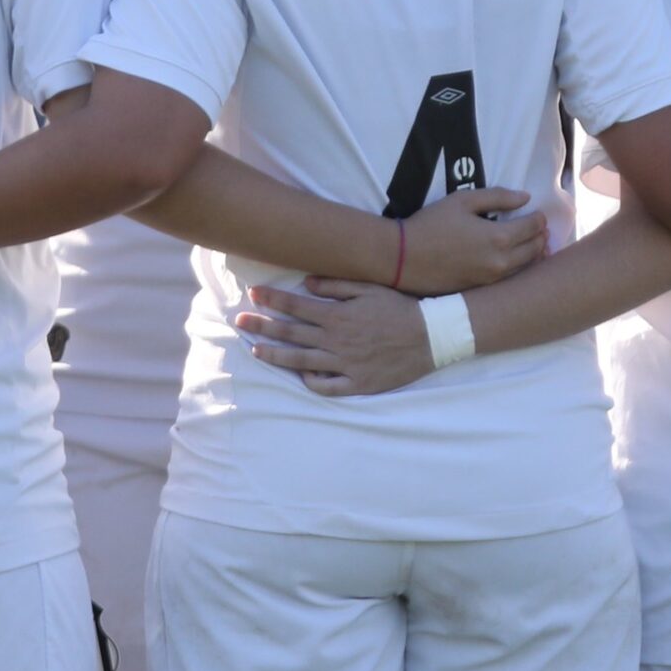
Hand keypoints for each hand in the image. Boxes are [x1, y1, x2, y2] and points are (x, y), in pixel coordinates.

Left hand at [237, 278, 432, 396]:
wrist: (431, 336)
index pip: (295, 307)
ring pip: (301, 362)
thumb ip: (335, 285)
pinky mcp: (358, 384)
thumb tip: (305, 283)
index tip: (252, 294)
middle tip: (239, 322)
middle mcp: (337, 341)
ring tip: (255, 351)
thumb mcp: (369, 288)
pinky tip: (300, 375)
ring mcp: (346, 365)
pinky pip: (327, 387)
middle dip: (262, 326)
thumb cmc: (399, 307)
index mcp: (338, 316)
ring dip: (275, 356)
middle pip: (291, 334)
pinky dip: (312, 382)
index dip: (271, 300)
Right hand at [397, 186, 547, 293]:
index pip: (534, 227)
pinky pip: (509, 279)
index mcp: (500, 238)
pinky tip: (511, 261)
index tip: (537, 213)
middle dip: (540, 236)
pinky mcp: (481, 290)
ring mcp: (492, 280)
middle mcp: (501, 262)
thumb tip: (525, 197)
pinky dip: (517, 269)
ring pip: (526, 268)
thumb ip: (497, 197)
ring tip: (530, 244)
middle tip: (538, 229)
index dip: (539, 218)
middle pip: (535, 249)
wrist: (403, 258)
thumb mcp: (462, 201)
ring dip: (532, 255)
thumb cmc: (431, 224)